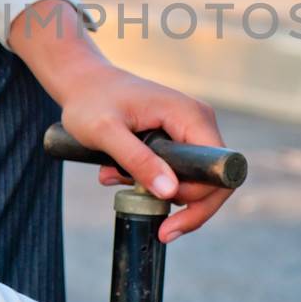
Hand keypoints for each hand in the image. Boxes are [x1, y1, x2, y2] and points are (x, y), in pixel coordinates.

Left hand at [57, 65, 228, 242]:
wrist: (82, 82)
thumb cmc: (91, 100)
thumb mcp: (106, 132)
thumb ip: (138, 160)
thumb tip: (170, 191)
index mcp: (190, 115)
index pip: (218, 168)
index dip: (201, 197)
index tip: (170, 211)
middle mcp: (198, 121)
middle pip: (212, 180)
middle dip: (183, 205)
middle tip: (154, 219)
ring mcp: (189, 130)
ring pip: (193, 179)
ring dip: (159, 192)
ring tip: (117, 178)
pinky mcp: (177, 138)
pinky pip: (177, 171)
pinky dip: (151, 182)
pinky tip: (119, 174)